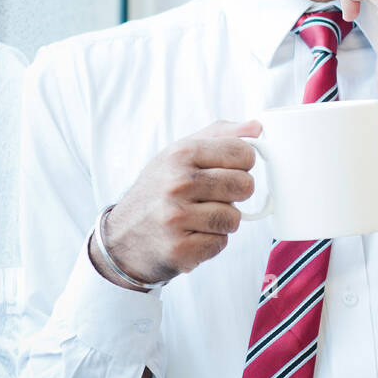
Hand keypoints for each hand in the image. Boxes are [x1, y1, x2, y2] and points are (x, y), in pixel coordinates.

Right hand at [93, 120, 260, 289]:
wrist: (121, 238)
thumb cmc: (158, 190)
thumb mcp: (180, 153)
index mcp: (180, 154)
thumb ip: (220, 135)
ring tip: (198, 217)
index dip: (242, 164)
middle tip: (212, 197)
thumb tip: (257, 128)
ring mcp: (176, 218)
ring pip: (235, 218)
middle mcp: (176, 184)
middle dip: (234, 194)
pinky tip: (190, 235)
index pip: (243, 153)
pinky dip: (211, 242)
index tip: (228, 170)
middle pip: (245, 186)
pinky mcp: (180, 249)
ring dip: (222, 221)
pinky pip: (221, 243)